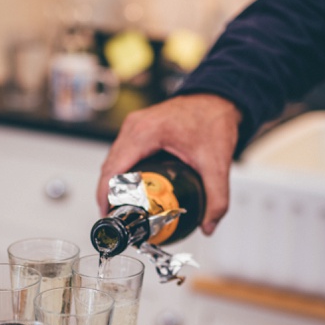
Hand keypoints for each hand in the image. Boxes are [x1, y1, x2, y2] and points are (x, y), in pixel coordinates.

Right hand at [97, 94, 240, 234]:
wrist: (218, 99)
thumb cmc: (213, 119)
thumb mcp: (216, 163)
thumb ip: (216, 197)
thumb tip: (208, 225)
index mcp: (145, 133)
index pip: (113, 170)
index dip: (106, 196)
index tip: (110, 217)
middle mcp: (134, 127)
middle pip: (109, 167)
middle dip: (109, 195)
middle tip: (120, 220)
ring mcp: (134, 126)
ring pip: (113, 161)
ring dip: (114, 185)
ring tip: (123, 209)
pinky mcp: (138, 129)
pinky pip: (121, 154)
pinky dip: (122, 173)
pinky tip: (131, 190)